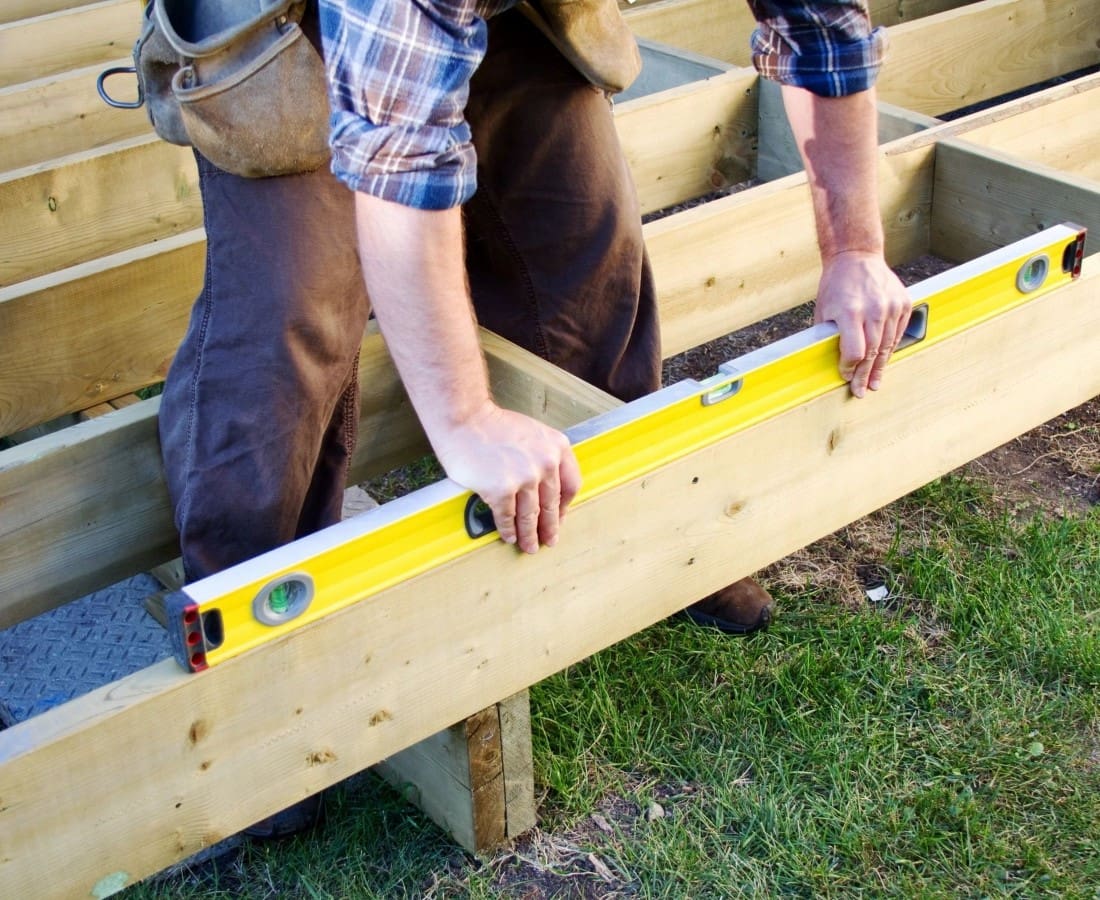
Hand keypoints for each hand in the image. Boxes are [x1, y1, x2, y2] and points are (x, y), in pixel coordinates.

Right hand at [433, 401, 581, 553]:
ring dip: (529, 535)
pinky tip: (508, 536)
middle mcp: (545, 464)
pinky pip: (507, 517)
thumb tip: (543, 486)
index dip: (564, 507)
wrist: (465, 418)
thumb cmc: (492, 424)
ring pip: (530, 515)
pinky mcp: (501, 490)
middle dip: (549, 528)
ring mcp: (524, 478)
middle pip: (551, 505)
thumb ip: (543, 456)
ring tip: (529, 546)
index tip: (559, 517)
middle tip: (549, 540)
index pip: (571, 485)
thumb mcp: (532, 433)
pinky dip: (508, 530)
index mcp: (557, 447)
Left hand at [814, 250, 911, 396]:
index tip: (845, 375)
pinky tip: (884, 360)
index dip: (849, 367)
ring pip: (888, 345)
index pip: (855, 351)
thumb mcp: (824, 310)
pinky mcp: (903, 303)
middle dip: (865, 375)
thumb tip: (831, 362)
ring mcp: (892, 306)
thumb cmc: (836, 284)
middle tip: (862, 391)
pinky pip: (898, 333)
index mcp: (851, 312)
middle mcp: (874, 309)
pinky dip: (890, 348)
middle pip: (872, 352)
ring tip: (875, 382)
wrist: (857, 256)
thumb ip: (829, 336)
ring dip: (880, 367)